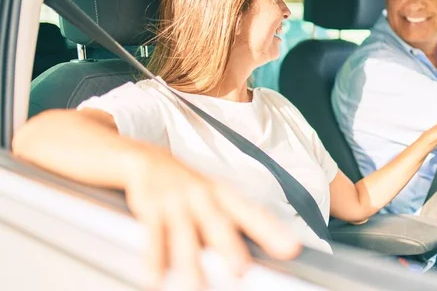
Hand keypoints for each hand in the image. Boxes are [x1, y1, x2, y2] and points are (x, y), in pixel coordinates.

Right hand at [124, 147, 300, 288]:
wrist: (145, 159)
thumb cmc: (188, 186)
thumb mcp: (215, 197)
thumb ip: (236, 221)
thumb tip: (270, 246)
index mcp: (222, 194)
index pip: (252, 213)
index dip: (271, 230)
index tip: (290, 248)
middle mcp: (202, 195)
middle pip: (218, 222)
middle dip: (229, 246)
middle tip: (239, 271)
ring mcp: (176, 200)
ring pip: (184, 232)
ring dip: (189, 260)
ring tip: (195, 287)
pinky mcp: (150, 205)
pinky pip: (152, 233)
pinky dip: (153, 256)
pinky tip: (154, 277)